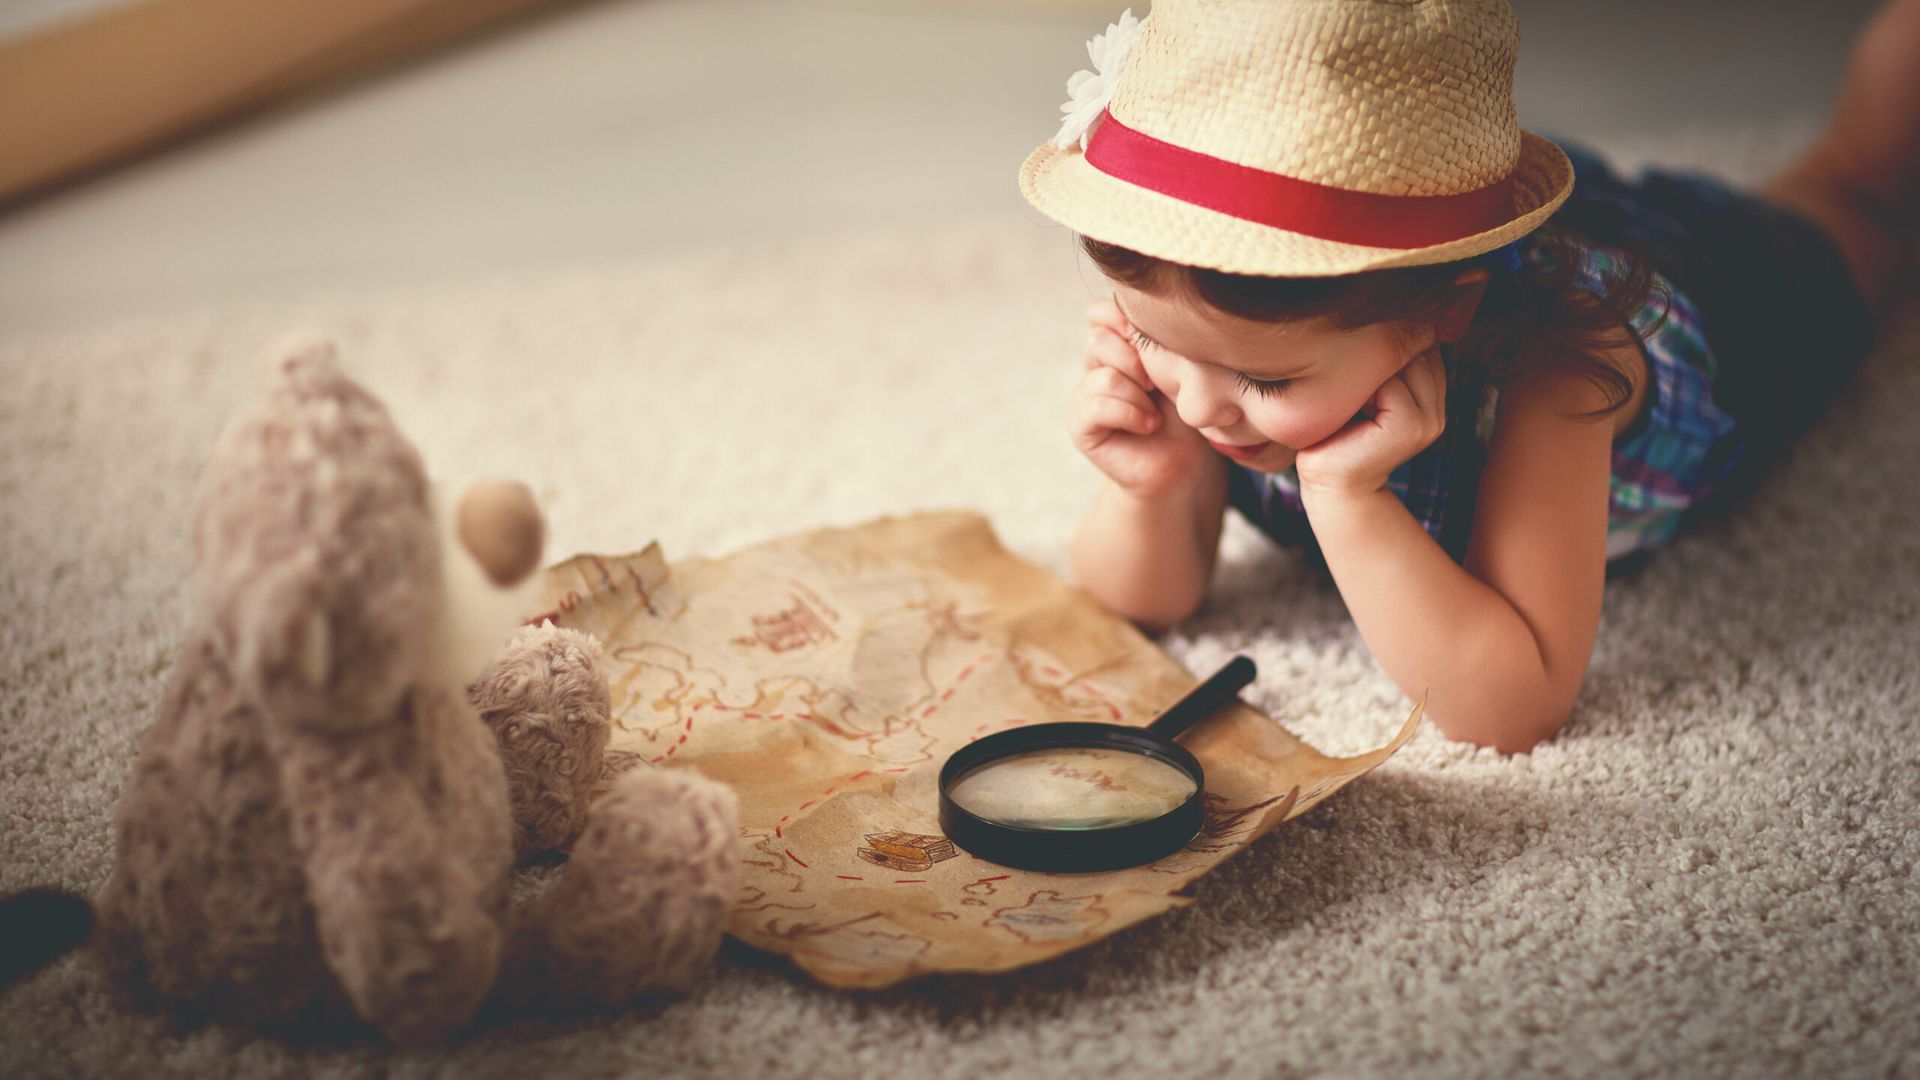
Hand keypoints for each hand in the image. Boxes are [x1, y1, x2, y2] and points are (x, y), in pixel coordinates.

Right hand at [1068, 298, 1210, 499]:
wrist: (1182, 461)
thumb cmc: (1184, 412)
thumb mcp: (1176, 368)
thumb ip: (1155, 341)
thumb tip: (1142, 321)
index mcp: (1115, 345)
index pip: (1099, 313)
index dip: (1123, 320)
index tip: (1155, 341)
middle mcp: (1094, 366)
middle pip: (1098, 340)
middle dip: (1135, 361)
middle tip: (1157, 384)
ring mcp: (1084, 395)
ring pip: (1104, 377)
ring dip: (1138, 396)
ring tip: (1156, 413)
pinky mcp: (1080, 424)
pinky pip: (1097, 406)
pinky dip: (1130, 414)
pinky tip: (1149, 425)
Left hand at [1295, 347, 1448, 497]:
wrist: (1331, 484)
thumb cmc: (1337, 433)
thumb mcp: (1364, 392)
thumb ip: (1384, 365)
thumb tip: (1383, 319)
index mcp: (1431, 396)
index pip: (1418, 345)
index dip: (1382, 351)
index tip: (1354, 374)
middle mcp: (1438, 408)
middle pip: (1413, 349)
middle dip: (1374, 360)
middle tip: (1347, 394)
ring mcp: (1430, 419)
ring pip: (1401, 363)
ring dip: (1366, 374)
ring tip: (1349, 406)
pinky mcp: (1412, 426)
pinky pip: (1389, 384)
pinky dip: (1361, 391)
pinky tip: (1347, 413)